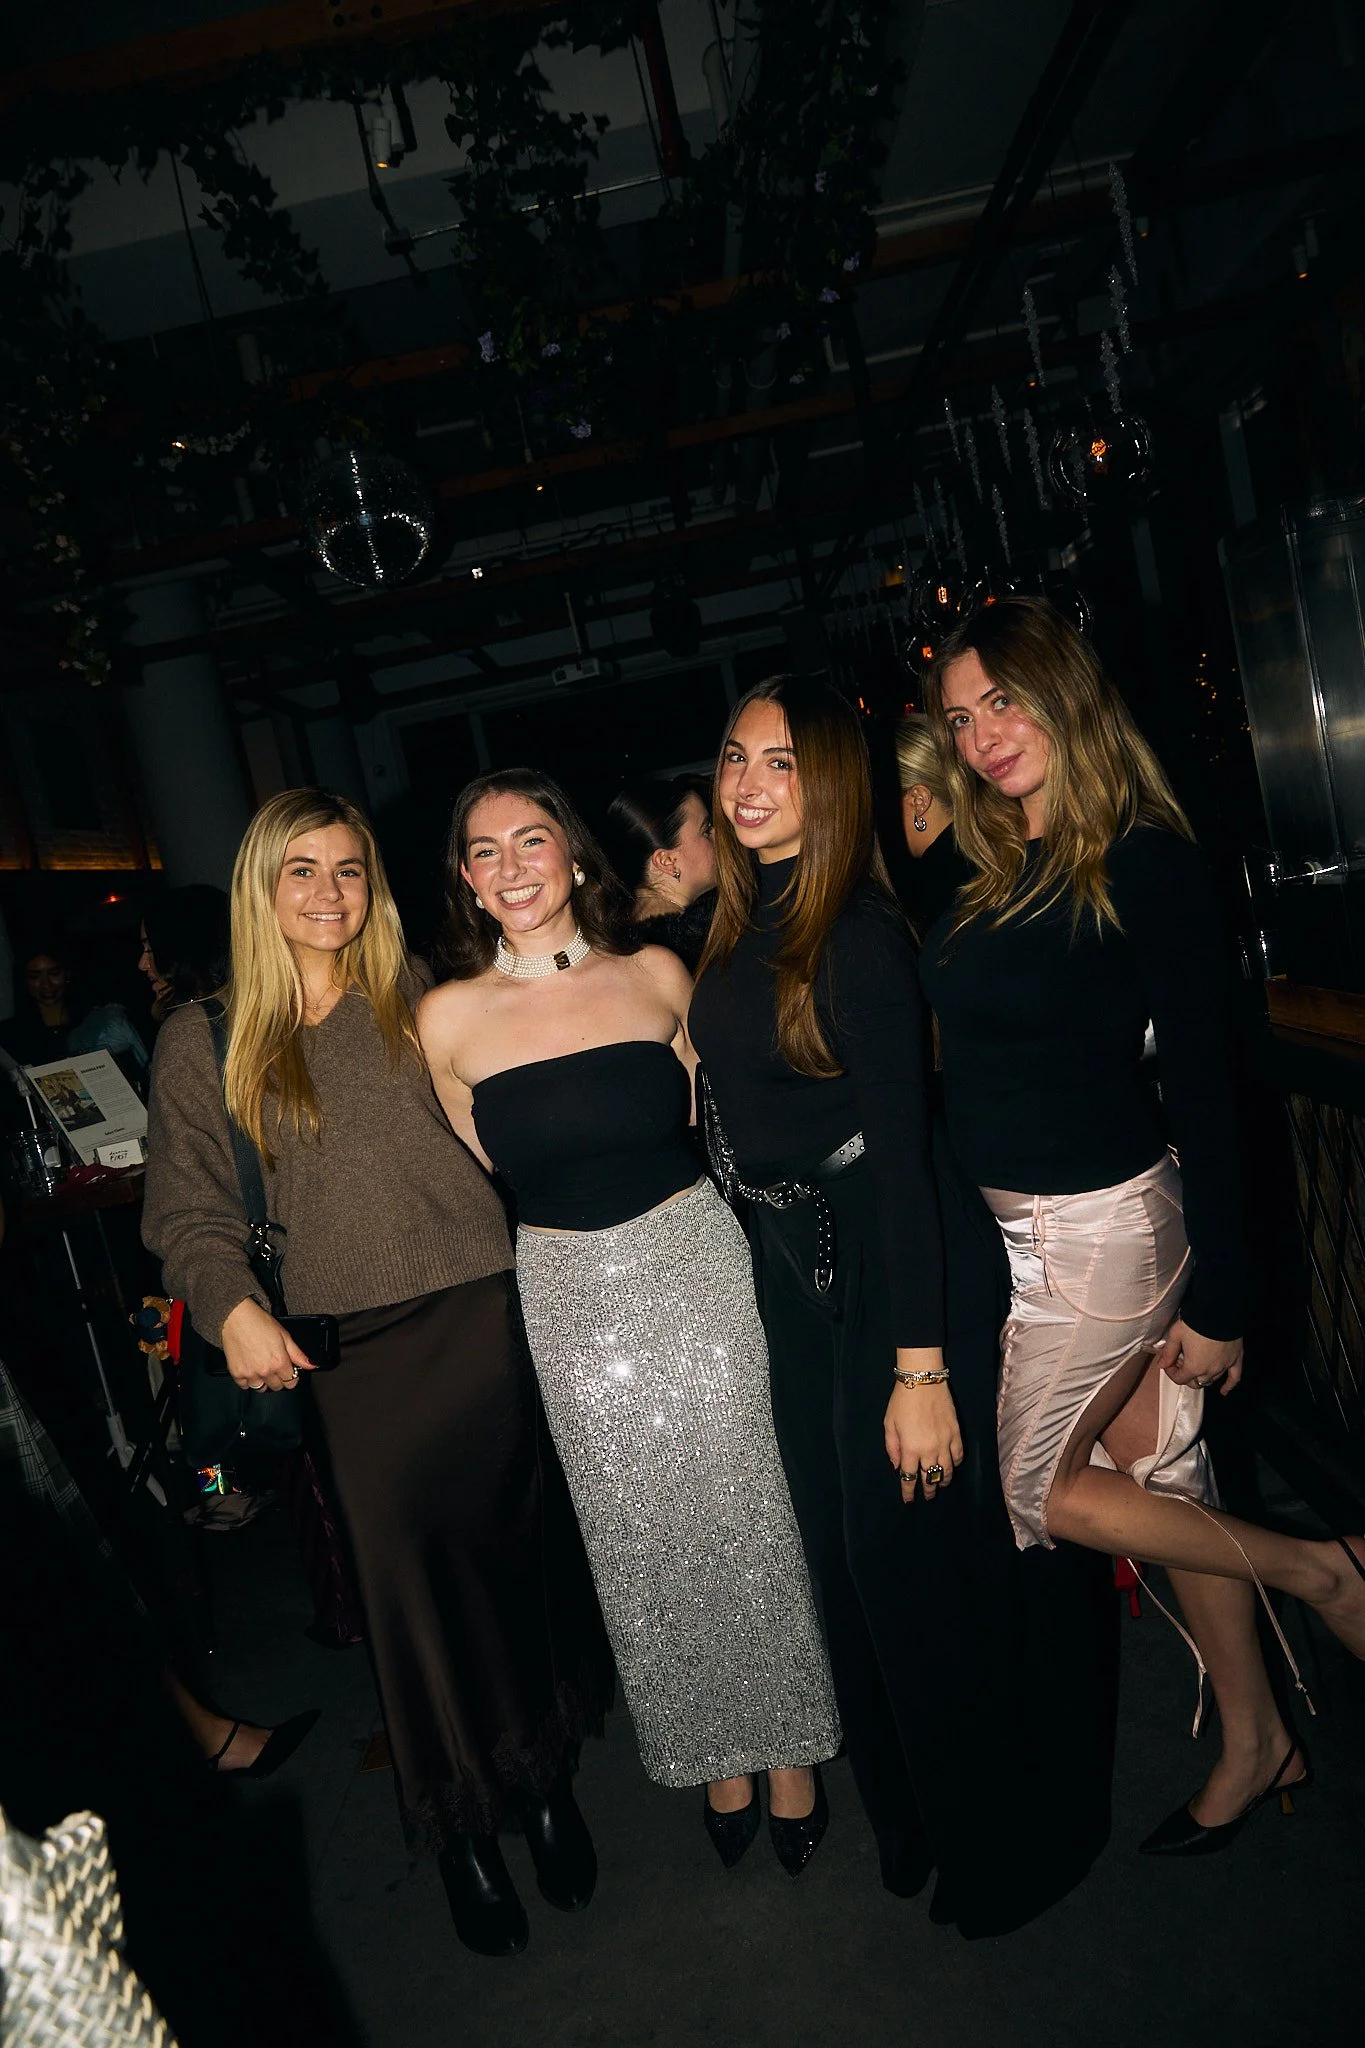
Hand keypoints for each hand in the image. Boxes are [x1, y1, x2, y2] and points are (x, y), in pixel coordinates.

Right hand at [220, 1298, 314, 1392]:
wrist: (236, 1318)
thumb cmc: (260, 1323)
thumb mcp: (284, 1336)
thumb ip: (298, 1354)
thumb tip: (312, 1365)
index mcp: (279, 1362)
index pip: (291, 1382)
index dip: (292, 1376)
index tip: (288, 1370)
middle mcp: (265, 1371)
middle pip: (276, 1387)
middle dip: (278, 1379)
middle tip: (274, 1366)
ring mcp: (250, 1374)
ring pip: (260, 1388)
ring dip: (263, 1381)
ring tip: (261, 1367)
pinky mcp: (236, 1373)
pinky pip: (244, 1386)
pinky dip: (248, 1380)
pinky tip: (250, 1369)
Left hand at [883, 1356, 963, 1502]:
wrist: (923, 1380)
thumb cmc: (901, 1401)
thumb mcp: (889, 1424)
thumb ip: (892, 1447)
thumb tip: (897, 1466)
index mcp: (910, 1448)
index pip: (909, 1477)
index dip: (908, 1491)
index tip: (908, 1500)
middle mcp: (929, 1450)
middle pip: (930, 1477)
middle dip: (928, 1490)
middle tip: (927, 1496)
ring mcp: (945, 1442)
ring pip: (948, 1470)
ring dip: (943, 1480)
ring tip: (939, 1485)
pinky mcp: (956, 1434)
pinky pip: (959, 1455)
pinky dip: (956, 1464)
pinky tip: (952, 1466)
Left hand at [1152, 1319, 1242, 1395]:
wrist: (1220, 1312)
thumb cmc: (1196, 1323)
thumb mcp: (1176, 1335)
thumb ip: (1168, 1352)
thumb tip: (1161, 1364)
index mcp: (1194, 1367)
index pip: (1180, 1378)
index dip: (1171, 1372)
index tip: (1169, 1363)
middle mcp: (1209, 1371)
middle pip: (1195, 1382)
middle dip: (1186, 1374)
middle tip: (1182, 1361)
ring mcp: (1224, 1366)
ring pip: (1211, 1379)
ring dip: (1202, 1376)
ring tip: (1197, 1364)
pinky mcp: (1236, 1359)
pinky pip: (1234, 1378)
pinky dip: (1229, 1385)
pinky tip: (1224, 1391)